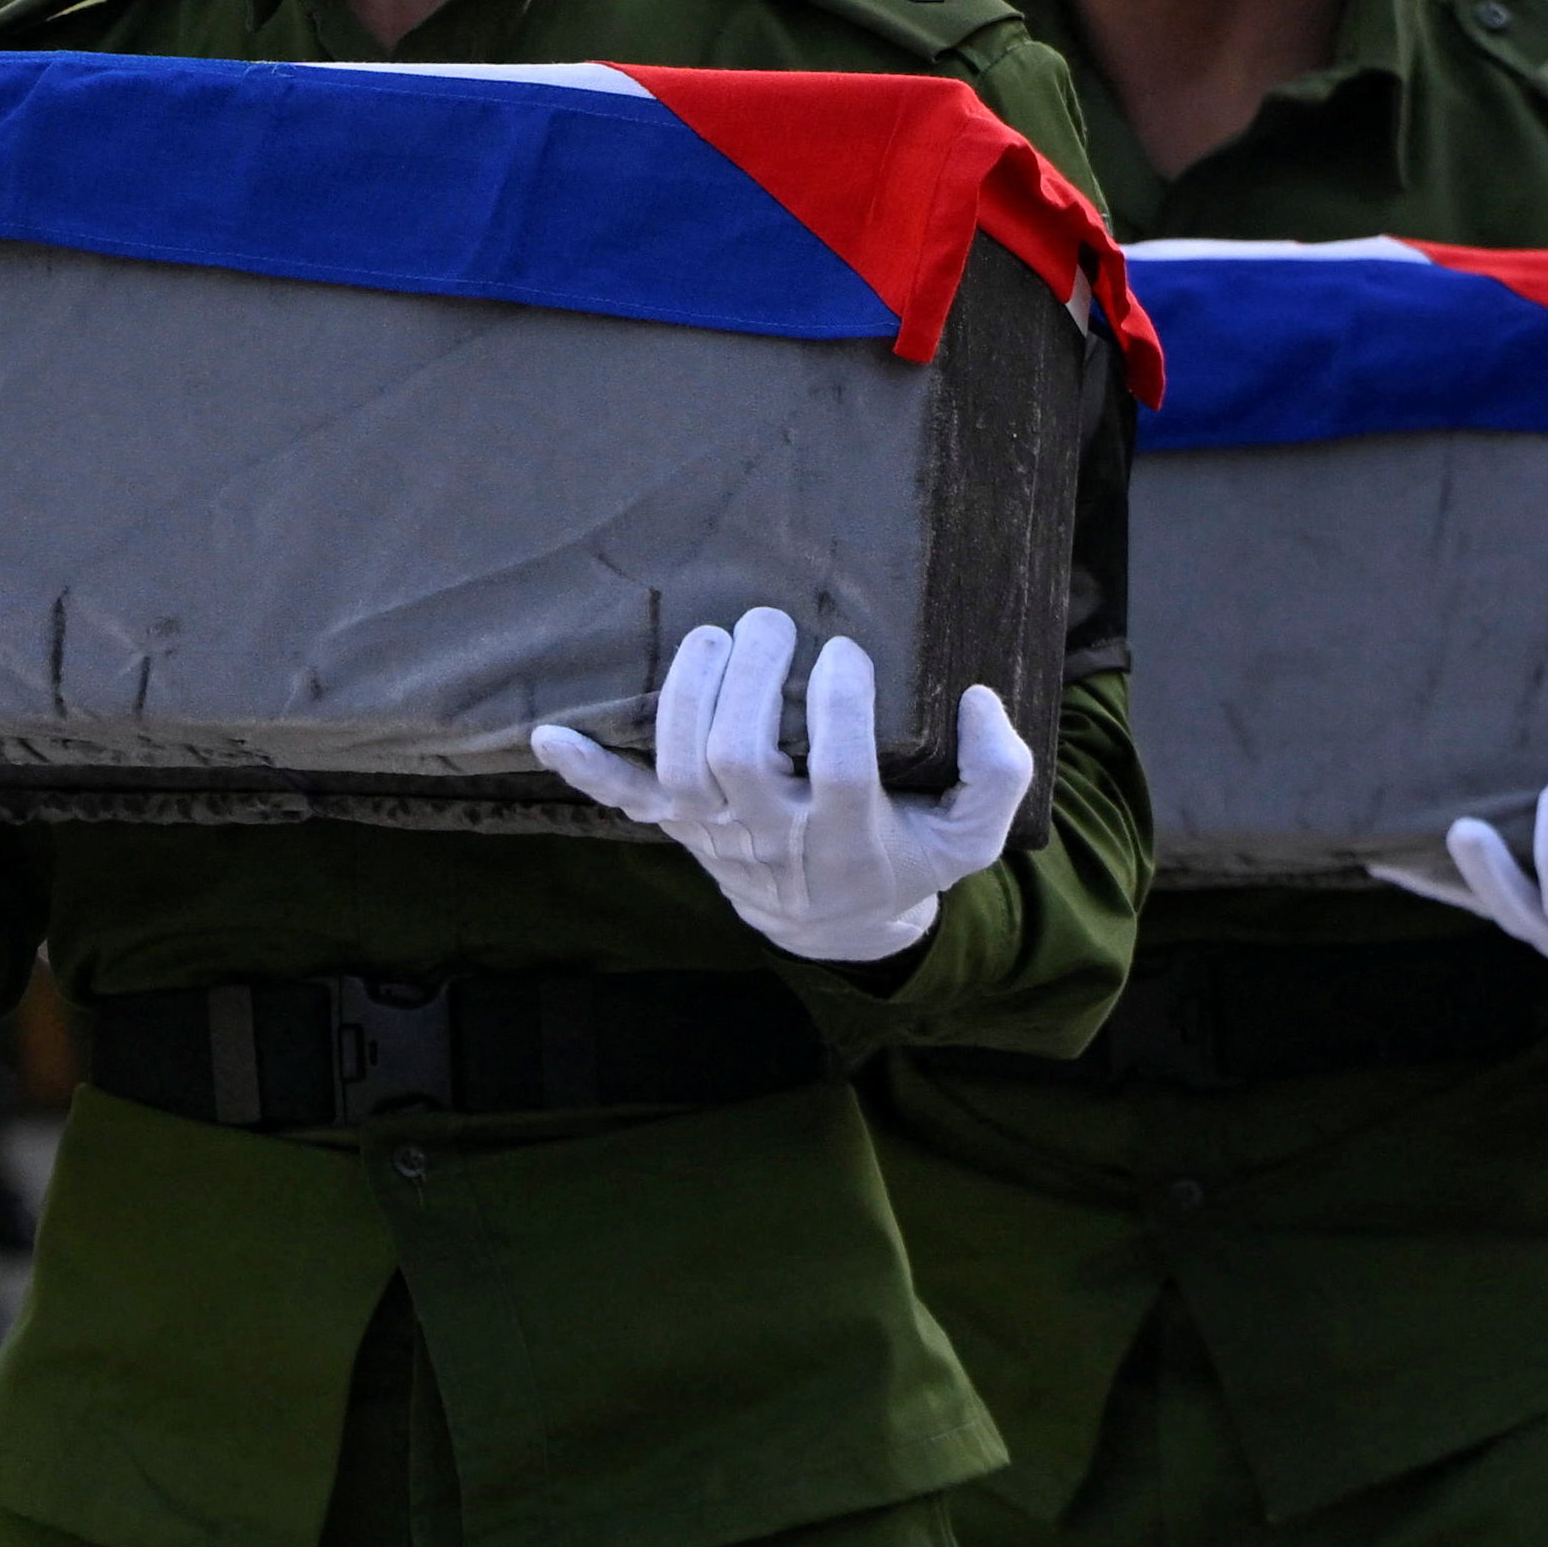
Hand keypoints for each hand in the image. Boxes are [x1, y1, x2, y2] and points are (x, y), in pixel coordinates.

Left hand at [531, 607, 1034, 966]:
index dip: (837, 704)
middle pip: (737, 755)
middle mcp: (770, 833)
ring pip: (680, 763)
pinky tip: (549, 734)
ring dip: (685, 694)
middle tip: (771, 622)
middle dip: (748, 680)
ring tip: (715, 637)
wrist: (832, 925)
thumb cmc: (904, 857)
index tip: (847, 650)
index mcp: (846, 836)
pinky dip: (585, 770)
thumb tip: (980, 703)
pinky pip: (622, 801)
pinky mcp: (676, 823)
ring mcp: (714, 830)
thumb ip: (998, 774)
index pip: (836, 768)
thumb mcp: (973, 836)